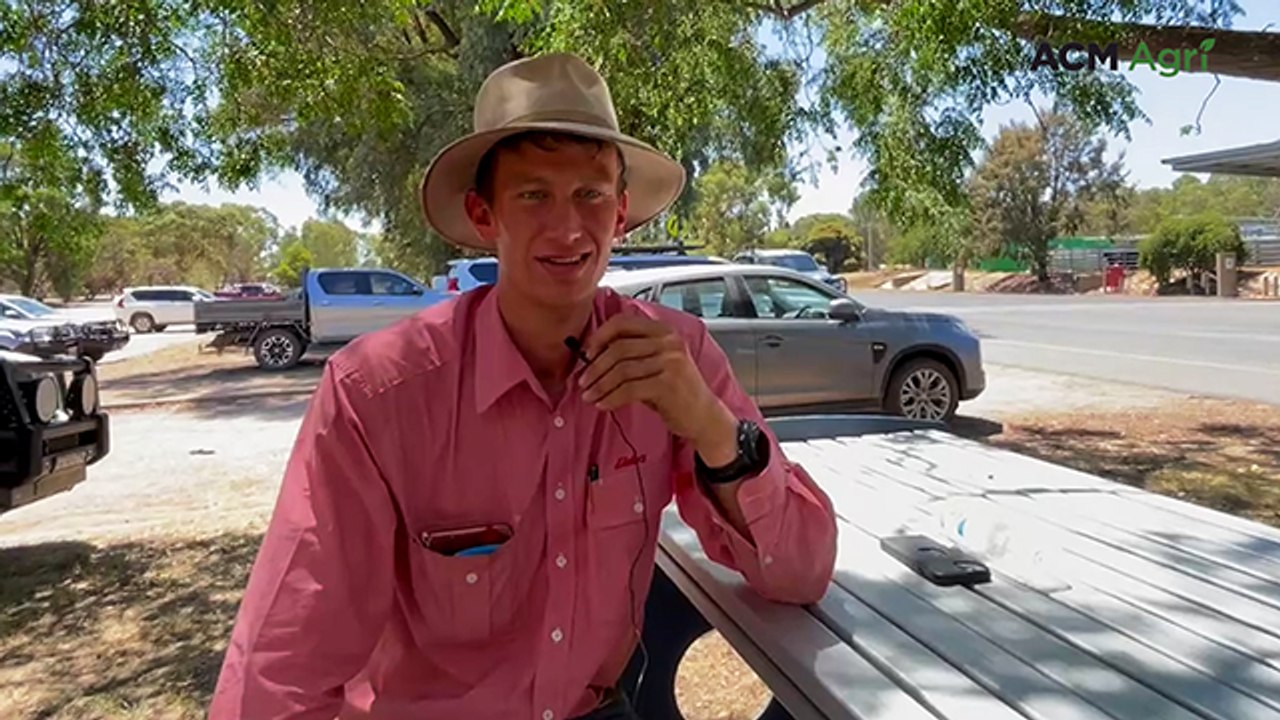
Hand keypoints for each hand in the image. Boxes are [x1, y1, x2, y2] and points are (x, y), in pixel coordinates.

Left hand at [578, 312, 733, 448]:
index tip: (586, 354)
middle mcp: (669, 342)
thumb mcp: (656, 363)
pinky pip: (628, 389)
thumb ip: (632, 353)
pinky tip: (603, 404)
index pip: (622, 323)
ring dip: (599, 385)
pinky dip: (610, 398)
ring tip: (589, 396)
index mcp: (664, 330)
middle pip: (618, 348)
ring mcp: (670, 362)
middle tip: (582, 382)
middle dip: (595, 367)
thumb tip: (592, 354)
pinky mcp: (668, 384)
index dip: (599, 337)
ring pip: (621, 370)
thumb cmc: (675, 391)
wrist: (703, 416)